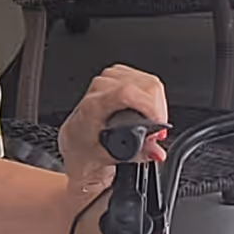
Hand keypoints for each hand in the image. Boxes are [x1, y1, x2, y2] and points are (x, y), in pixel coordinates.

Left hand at [57, 64, 169, 187]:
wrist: (76, 142)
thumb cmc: (86, 148)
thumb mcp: (110, 157)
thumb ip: (137, 155)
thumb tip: (157, 153)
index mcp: (93, 107)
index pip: (126, 93)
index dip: (149, 105)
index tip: (158, 121)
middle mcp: (98, 89)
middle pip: (143, 85)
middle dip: (158, 108)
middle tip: (157, 130)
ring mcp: (107, 80)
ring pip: (146, 80)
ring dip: (156, 101)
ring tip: (152, 120)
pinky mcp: (115, 76)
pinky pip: (143, 78)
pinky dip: (151, 93)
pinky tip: (147, 107)